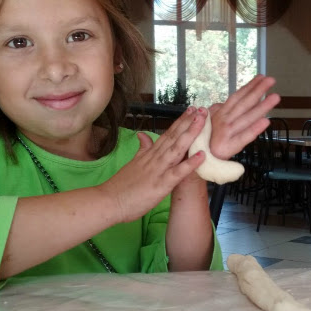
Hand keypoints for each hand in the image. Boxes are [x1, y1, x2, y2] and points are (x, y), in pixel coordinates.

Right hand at [102, 107, 206, 222]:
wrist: (108, 201)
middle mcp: (155, 158)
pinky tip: (202, 155)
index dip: (180, 122)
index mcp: (150, 154)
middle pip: (174, 136)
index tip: (191, 110)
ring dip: (190, 134)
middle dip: (189, 122)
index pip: (167, 134)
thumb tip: (142, 135)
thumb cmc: (121, 186)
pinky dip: (190, 163)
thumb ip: (142, 149)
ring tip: (202, 121)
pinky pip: (178, 172)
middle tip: (202, 109)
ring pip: (177, 148)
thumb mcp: (133, 163)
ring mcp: (159, 170)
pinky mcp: (161, 184)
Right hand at [207, 75, 280, 159]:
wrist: (196, 162)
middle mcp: (224, 120)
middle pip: (244, 103)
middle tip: (271, 80)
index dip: (250, 86)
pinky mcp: (229, 147)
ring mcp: (227, 133)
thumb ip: (219, 110)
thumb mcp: (208, 121)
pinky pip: (244, 137)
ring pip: (247, 117)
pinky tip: (266, 121)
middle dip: (258, 90)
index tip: (261, 77)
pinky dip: (255, 129)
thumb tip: (225, 102)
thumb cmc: (204, 141)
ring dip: (262, 106)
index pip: (237, 97)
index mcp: (220, 114)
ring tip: (275, 97)